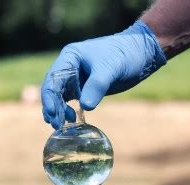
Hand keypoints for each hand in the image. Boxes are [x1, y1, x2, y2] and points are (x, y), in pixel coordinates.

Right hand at [41, 20, 165, 128]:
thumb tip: (85, 107)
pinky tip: (71, 120)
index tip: (52, 112)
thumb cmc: (125, 55)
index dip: (49, 96)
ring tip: (60, 125)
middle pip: (53, 89)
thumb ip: (97, 86)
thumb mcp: (111, 68)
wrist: (140, 54)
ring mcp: (76, 78)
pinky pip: (71, 101)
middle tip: (56, 124)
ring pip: (60, 96)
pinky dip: (68, 111)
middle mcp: (70, 67)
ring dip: (58, 111)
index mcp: (71, 57)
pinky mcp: (84, 88)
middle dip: (53, 106)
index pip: (53, 78)